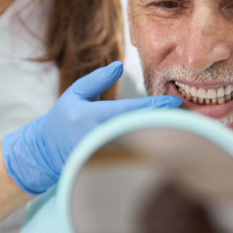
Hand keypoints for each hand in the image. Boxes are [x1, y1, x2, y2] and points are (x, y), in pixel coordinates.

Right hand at [2, 61, 180, 194]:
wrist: (45, 152)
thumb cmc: (62, 118)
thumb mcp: (75, 93)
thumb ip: (97, 79)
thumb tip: (120, 65)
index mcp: (90, 116)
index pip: (129, 110)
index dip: (154, 107)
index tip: (175, 102)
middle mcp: (97, 137)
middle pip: (139, 130)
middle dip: (163, 123)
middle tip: (187, 116)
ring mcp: (102, 155)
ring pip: (137, 145)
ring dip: (159, 136)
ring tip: (182, 128)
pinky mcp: (105, 166)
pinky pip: (131, 156)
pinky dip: (149, 148)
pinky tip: (164, 143)